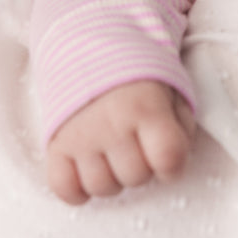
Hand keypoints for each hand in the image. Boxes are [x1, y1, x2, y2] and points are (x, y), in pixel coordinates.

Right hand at [46, 80, 196, 203]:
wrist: (92, 47)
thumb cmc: (139, 77)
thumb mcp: (172, 90)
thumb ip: (181, 125)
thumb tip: (175, 162)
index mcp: (146, 108)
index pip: (169, 160)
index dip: (173, 165)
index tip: (166, 154)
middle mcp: (112, 125)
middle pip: (136, 177)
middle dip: (142, 168)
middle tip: (136, 147)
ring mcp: (81, 137)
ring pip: (102, 188)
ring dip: (111, 179)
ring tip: (112, 156)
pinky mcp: (56, 145)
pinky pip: (64, 189)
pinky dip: (77, 190)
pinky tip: (86, 172)